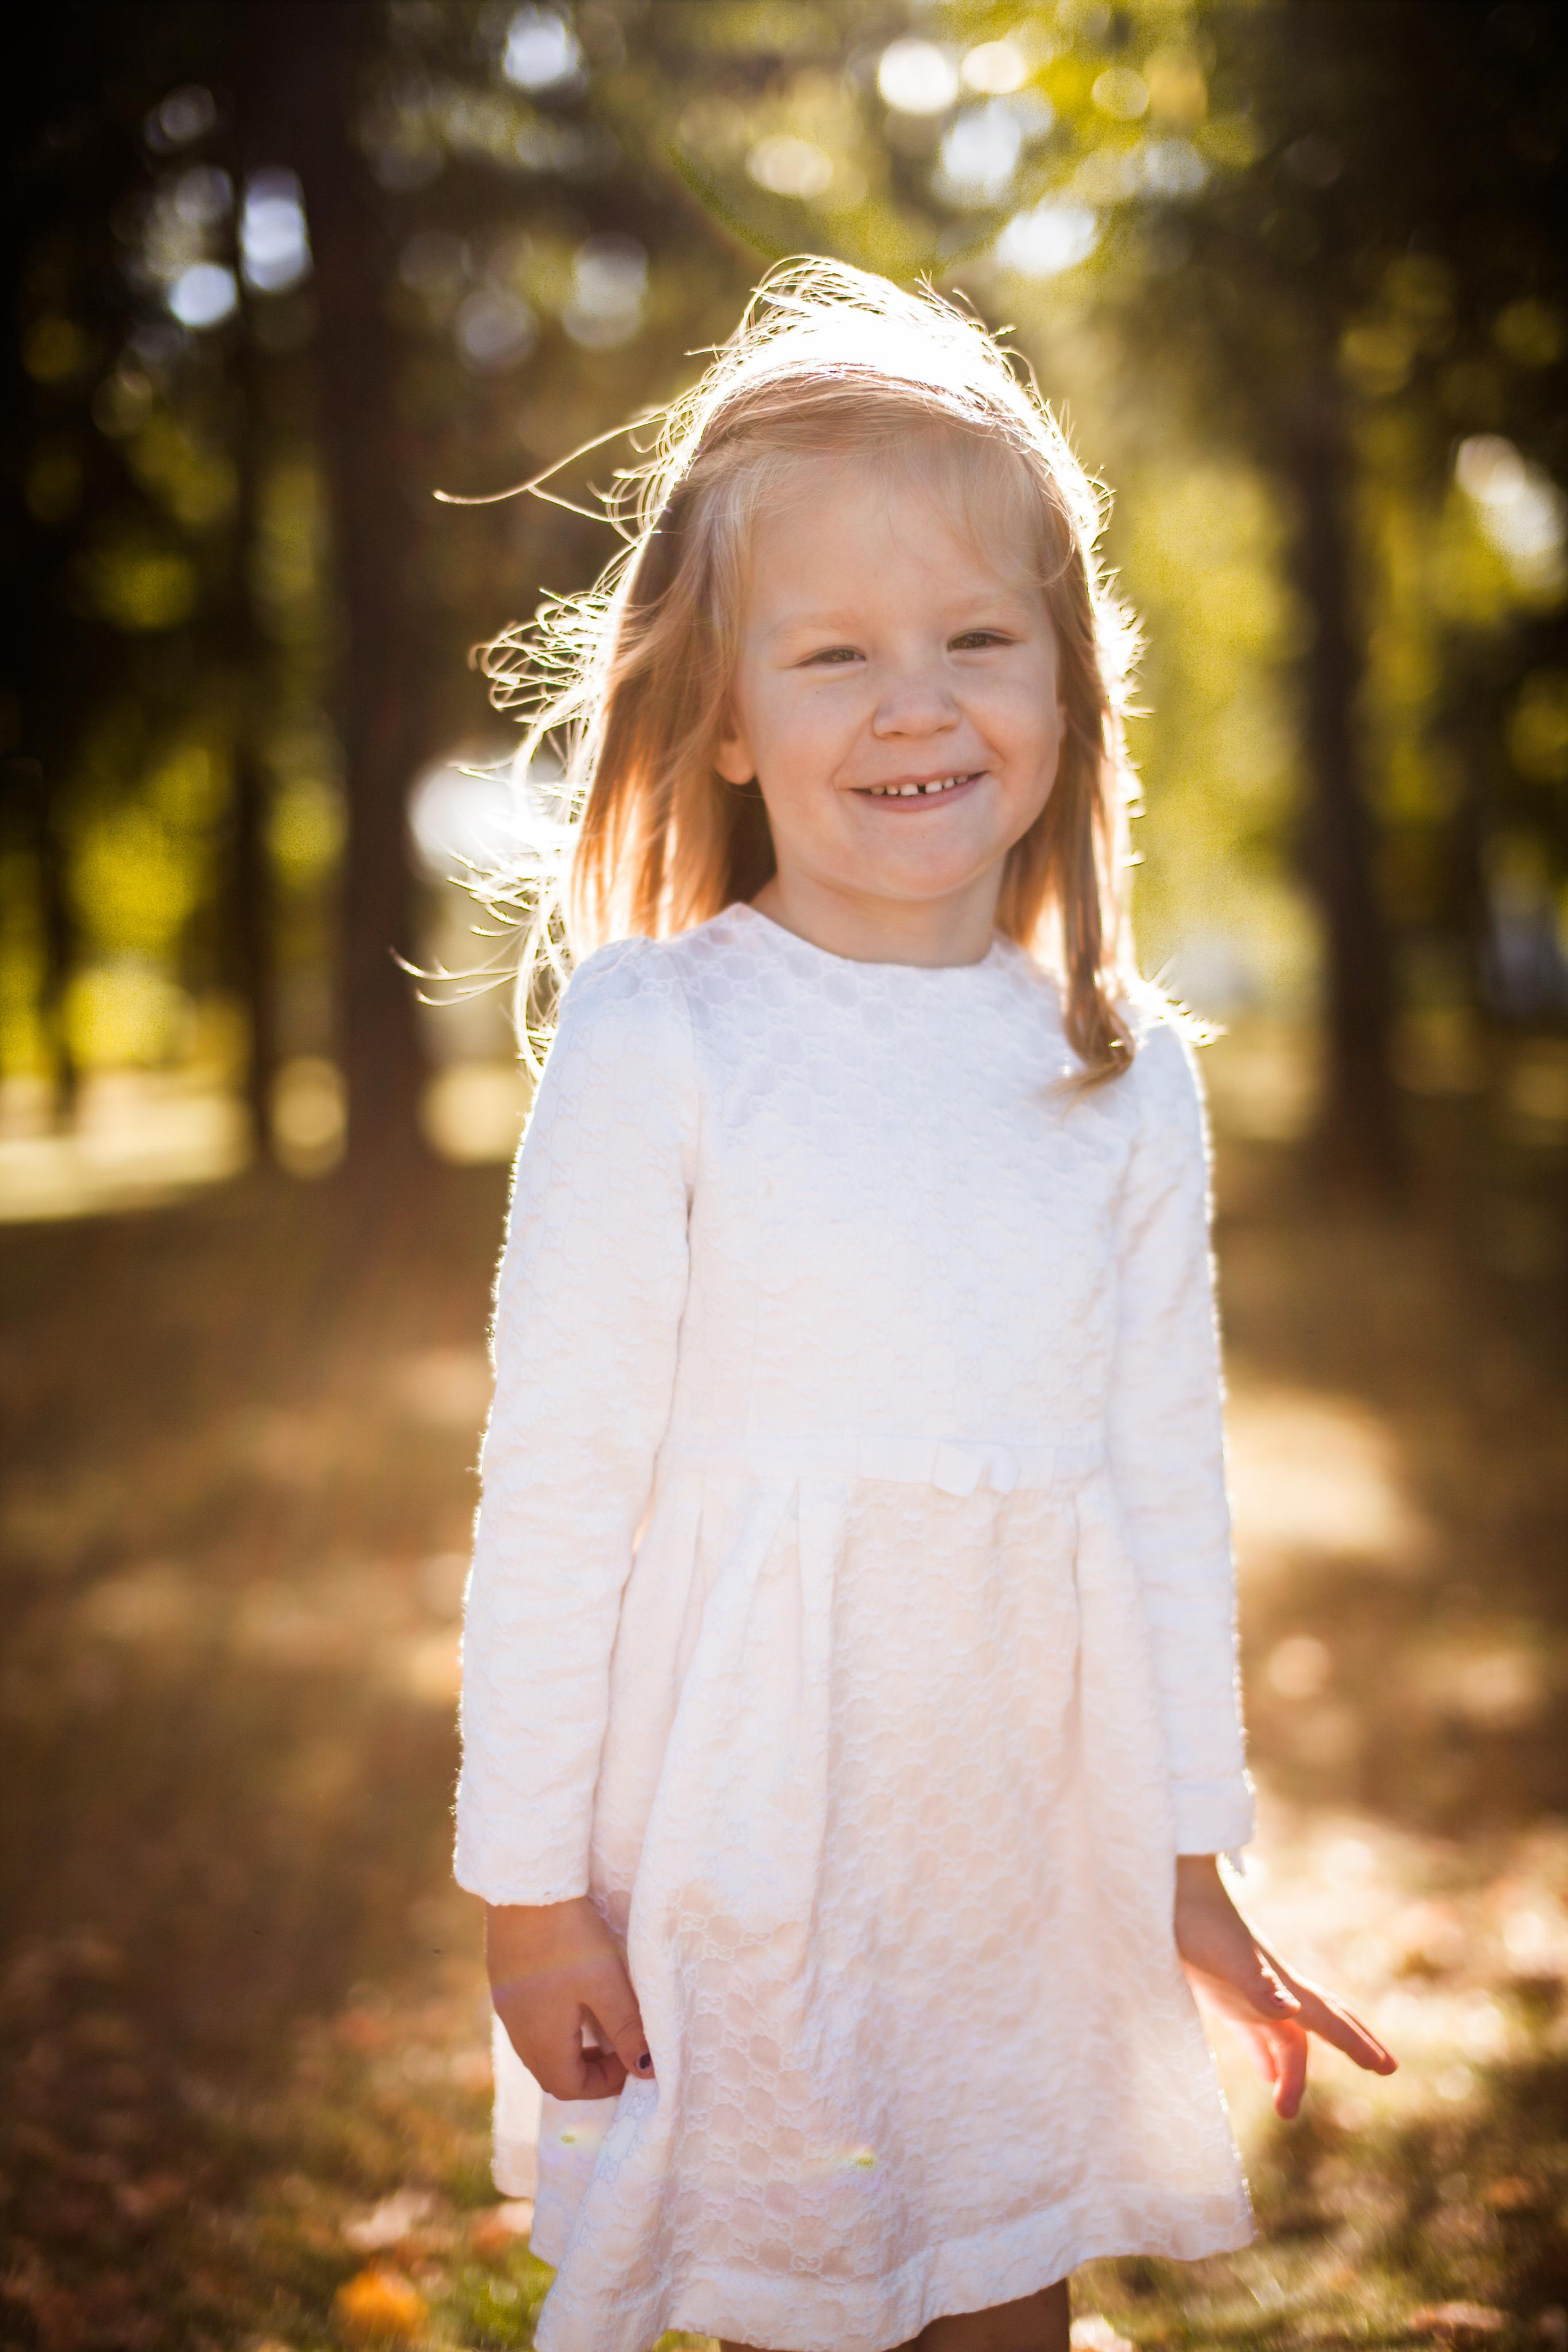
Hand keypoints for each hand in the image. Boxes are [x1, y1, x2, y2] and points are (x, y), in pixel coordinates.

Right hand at [485, 1896, 653, 2100]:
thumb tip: (647, 2071)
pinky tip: (573, 1998)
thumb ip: (628, 2031)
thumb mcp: (607, 1985)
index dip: (606, 2083)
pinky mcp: (504, 1984)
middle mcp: (518, 2032)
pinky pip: (529, 2023)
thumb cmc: (570, 1938)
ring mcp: (507, 2008)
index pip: (570, 2087)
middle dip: (589, 2071)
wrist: (524, 1888)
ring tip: (601, 2024)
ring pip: (539, 2049)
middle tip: (620, 2050)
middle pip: (552, 2074)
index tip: (633, 2061)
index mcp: (542, 2040)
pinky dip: (555, 2027)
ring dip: (572, 2049)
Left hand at [1174, 1855, 1395, 2119]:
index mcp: (1284, 1986)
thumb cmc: (1200, 1925)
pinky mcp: (1224, 1995)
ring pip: (1288, 2036)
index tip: (1387, 2068)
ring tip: (1293, 2103)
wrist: (1172, 1891)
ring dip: (1294, 2068)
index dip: (1356, 2045)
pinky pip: (1254, 2034)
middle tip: (1386, 2067)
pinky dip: (1264, 2055)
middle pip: (1322, 2025)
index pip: (1328, 2022)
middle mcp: (1275, 1991)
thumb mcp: (1229, 1960)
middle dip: (1353, 2044)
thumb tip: (1292, 2011)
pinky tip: (1266, 2073)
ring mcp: (1250, 1992)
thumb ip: (1260, 1986)